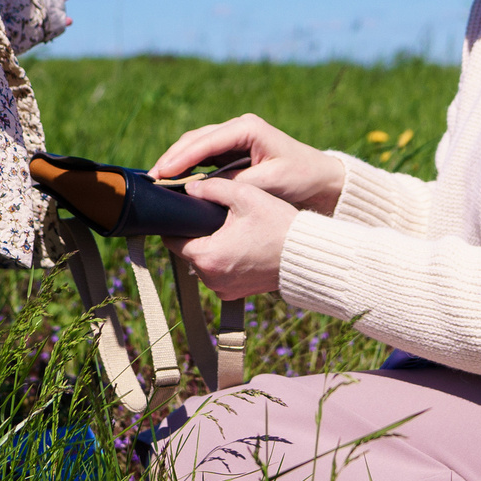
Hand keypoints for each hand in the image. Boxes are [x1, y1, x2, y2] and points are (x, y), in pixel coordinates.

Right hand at [153, 113, 344, 216]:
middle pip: (194, 140)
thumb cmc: (299, 177)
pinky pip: (202, 156)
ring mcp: (232, 138)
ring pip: (195, 146)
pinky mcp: (231, 151)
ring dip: (176, 161)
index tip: (162, 173)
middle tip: (151, 178)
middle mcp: (237, 128)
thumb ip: (235, 184)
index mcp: (247, 128)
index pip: (206, 141)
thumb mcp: (269, 182)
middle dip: (172, 158)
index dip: (181, 157)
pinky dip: (186, 167)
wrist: (319, 179)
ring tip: (156, 180)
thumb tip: (201, 189)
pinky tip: (173, 181)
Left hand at [166, 174, 295, 300]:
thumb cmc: (278, 226)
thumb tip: (190, 187)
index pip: (172, 240)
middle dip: (197, 235)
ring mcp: (223, 289)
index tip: (188, 211)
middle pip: (188, 252)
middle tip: (214, 217)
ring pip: (204, 264)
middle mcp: (210, 279)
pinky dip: (225, 261)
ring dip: (211, 249)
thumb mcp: (246, 196)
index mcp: (207, 257)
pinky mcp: (235, 294)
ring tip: (230, 231)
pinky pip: (219, 274)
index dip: (178, 223)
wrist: (307, 257)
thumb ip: (212, 187)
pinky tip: (240, 246)